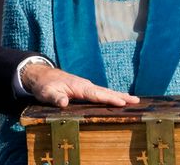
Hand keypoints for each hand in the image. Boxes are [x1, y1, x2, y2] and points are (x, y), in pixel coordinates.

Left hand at [22, 65, 138, 107]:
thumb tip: (64, 103)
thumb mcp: (47, 93)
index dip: (109, 99)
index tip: (123, 102)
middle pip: (105, 92)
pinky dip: (111, 95)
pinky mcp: (84, 89)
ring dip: (118, 95)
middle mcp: (85, 85)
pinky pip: (100, 93)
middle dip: (121, 96)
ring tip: (133, 100)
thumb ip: (55, 98)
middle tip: (136, 101)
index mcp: (79, 87)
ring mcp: (86, 87)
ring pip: (105, 91)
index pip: (96, 94)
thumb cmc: (45, 85)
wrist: (42, 76)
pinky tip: (117, 100)